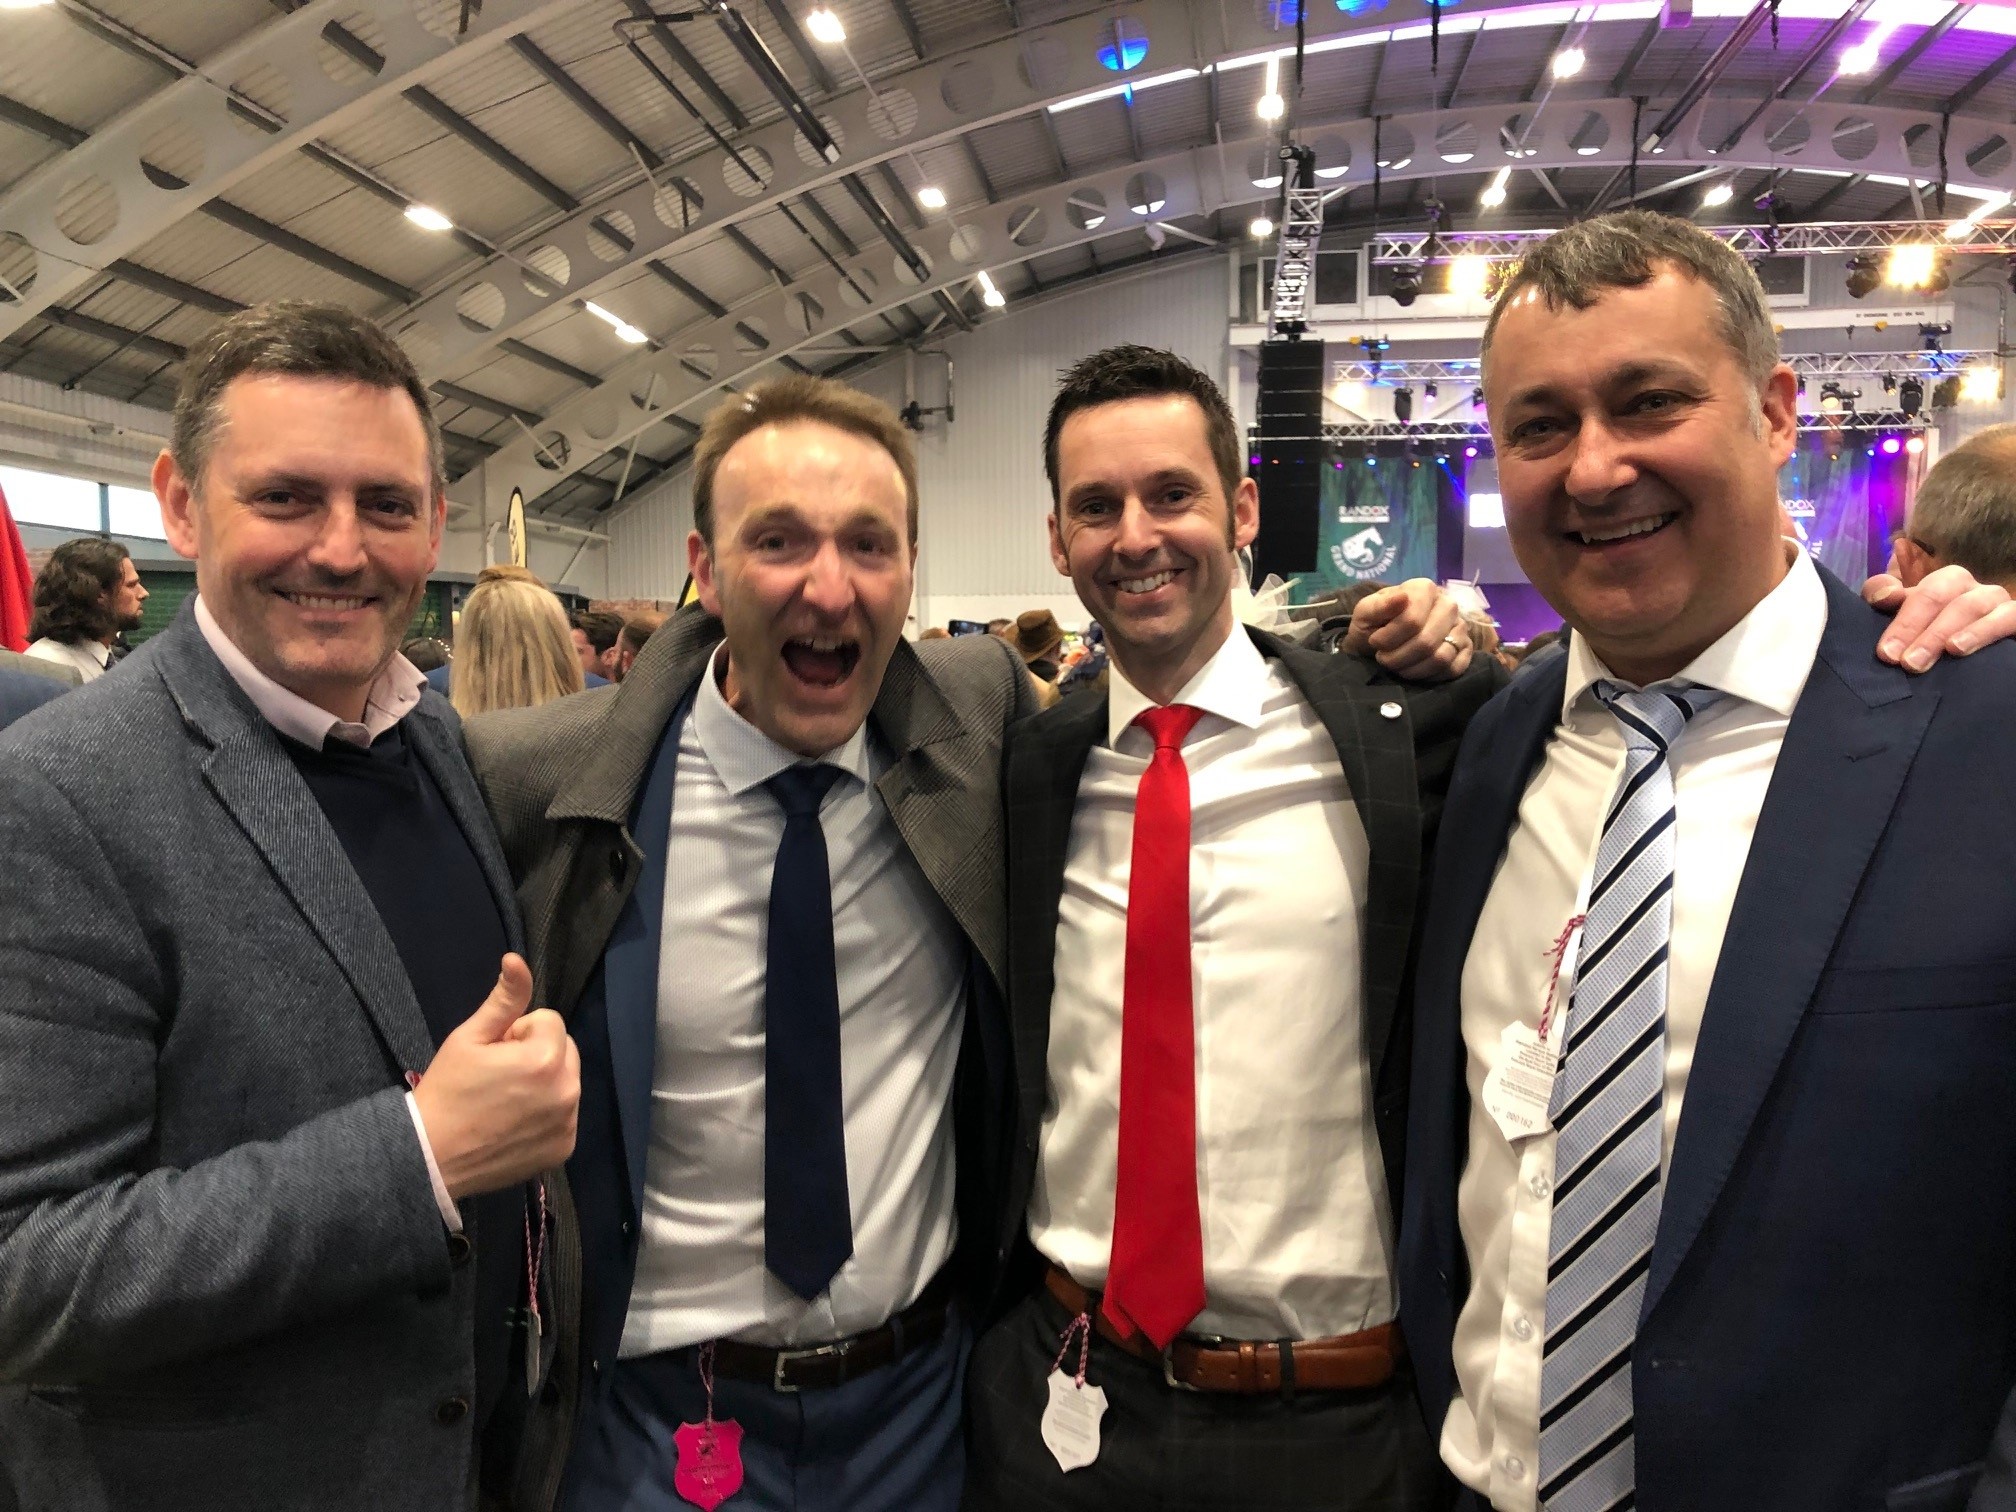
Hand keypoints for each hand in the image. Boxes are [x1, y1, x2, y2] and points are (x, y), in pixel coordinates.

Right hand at [411, 954, 579, 1199]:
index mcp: (546, 1057)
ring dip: (545, 1082)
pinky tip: (515, 1124)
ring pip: (567, 1081)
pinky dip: (547, 1114)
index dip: (518, 1032)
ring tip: (506, 1099)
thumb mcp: (469, 1038)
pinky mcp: (565, 1147)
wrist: (432, 1156)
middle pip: (564, 1049)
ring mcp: (568, 1122)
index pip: (549, 1021)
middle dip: (537, 1053)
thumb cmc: (447, 1090)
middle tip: (499, 1075)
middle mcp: (568, 1089)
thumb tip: (516, 959)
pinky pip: (565, 1114)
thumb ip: (504, 999)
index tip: (494, 1053)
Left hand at [1341, 578, 1474, 680]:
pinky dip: (1429, 676)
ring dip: (1412, 669)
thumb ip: (1379, 606)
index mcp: (1424, 589)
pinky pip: (1453, 669)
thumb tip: (1402, 597)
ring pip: (1441, 658)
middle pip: (1426, 641)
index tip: (1375, 641)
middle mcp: (1448, 605)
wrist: (1379, 642)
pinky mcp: (1465, 649)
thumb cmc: (1372, 625)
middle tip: (1383, 658)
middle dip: (1398, 657)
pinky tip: (1413, 670)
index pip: (1412, 620)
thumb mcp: (1364, 613)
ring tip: (1396, 665)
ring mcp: (1460, 627)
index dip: (1389, 638)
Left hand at [1864, 564, 2015, 671]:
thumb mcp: (1909, 622)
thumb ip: (1885, 599)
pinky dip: (1983, 631)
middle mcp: (1969, 587)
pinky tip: (1960, 648)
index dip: (1899, 619)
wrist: (1986, 664)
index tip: (1885, 653)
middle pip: (1939, 592)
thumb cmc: (1936, 641)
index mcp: (1942, 583)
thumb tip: (1883, 595)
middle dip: (1914, 627)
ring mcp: (1995, 601)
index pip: (1915, 589)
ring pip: (1970, 605)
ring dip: (1941, 633)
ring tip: (1920, 661)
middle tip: (1900, 662)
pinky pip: (2008, 616)